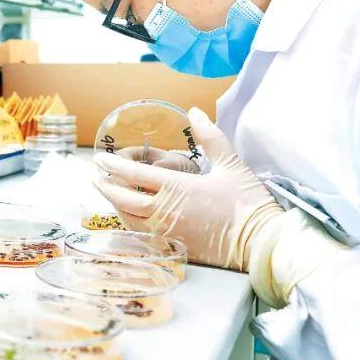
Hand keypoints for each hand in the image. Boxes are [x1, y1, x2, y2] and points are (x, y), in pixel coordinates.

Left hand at [93, 108, 345, 305]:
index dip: (113, 166)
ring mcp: (166, 232)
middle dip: (107, 186)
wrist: (262, 243)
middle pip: (123, 198)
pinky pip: (141, 235)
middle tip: (97, 176)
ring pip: (128, 218)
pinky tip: (129, 217)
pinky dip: (129, 223)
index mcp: (176, 188)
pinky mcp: (173, 247)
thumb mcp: (231, 163)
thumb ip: (210, 137)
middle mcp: (164, 212)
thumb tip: (195, 112)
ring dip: (115, 205)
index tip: (100, 159)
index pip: (134, 175)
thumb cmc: (248, 203)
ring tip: (108, 194)